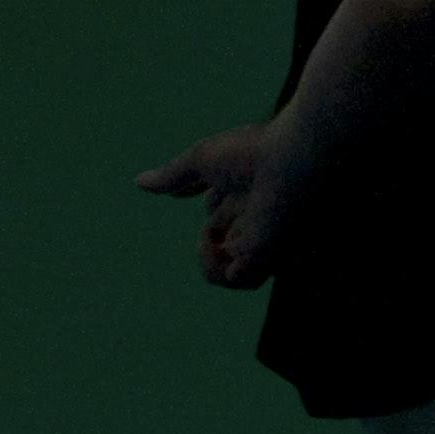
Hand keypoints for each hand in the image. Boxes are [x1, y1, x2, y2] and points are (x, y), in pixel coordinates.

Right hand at [136, 120, 296, 289]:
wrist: (294, 162)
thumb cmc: (253, 153)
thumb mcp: (203, 159)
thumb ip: (174, 174)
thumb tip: (139, 182)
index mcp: (245, 188)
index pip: (221, 210)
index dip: (210, 208)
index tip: (192, 192)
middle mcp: (254, 216)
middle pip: (224, 239)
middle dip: (208, 238)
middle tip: (211, 227)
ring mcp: (261, 238)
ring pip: (232, 266)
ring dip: (208, 261)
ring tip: (210, 242)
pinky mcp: (266, 255)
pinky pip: (241, 281)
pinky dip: (216, 271)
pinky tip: (217, 248)